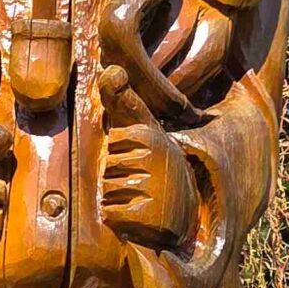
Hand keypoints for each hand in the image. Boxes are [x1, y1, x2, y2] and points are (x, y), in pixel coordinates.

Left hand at [98, 65, 195, 246]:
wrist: (179, 215)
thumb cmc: (153, 168)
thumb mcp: (140, 131)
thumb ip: (122, 102)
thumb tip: (110, 69)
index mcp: (153, 137)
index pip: (115, 141)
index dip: (120, 152)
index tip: (140, 156)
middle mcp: (158, 160)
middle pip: (109, 167)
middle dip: (118, 177)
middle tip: (141, 181)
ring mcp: (155, 188)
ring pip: (109, 191)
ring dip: (118, 198)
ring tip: (140, 197)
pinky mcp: (148, 216)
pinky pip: (112, 213)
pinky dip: (119, 218)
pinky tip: (138, 215)